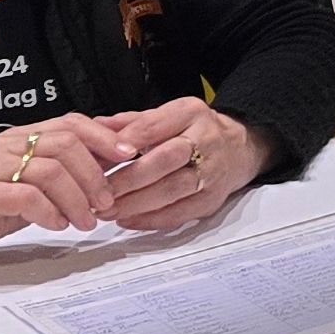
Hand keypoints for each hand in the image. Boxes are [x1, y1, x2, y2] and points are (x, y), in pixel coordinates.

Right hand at [0, 113, 129, 266]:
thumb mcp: (30, 185)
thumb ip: (64, 171)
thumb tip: (113, 159)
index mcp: (21, 138)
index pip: (71, 123)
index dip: (105, 135)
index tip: (133, 154)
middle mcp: (6, 145)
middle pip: (66, 143)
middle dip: (95, 174)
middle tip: (108, 203)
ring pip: (49, 169)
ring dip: (77, 198)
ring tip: (85, 221)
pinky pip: (25, 196)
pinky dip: (49, 212)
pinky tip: (57, 225)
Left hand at [101, 98, 270, 236]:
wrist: (240, 149)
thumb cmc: (196, 132)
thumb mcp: (168, 115)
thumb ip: (132, 123)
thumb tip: (94, 126)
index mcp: (191, 114)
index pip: (154, 125)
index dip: (125, 142)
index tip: (99, 155)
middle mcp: (206, 140)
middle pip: (166, 159)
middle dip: (129, 178)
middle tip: (99, 190)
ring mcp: (212, 172)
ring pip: (172, 189)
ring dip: (136, 203)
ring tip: (107, 210)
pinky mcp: (212, 199)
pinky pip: (179, 213)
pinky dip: (150, 220)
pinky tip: (127, 220)